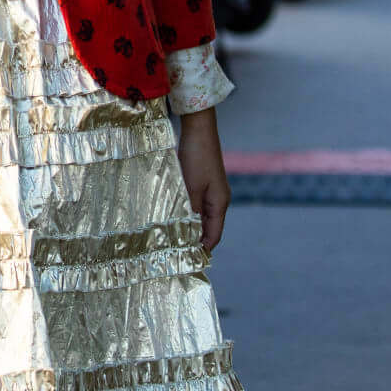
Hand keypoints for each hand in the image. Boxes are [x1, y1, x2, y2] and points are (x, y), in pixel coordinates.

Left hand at [176, 107, 229, 253]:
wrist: (198, 129)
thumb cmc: (196, 157)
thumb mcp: (190, 187)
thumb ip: (189, 211)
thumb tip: (186, 234)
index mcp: (220, 204)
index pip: (213, 236)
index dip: (202, 250)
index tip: (186, 261)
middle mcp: (218, 200)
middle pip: (208, 229)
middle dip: (194, 241)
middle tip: (173, 253)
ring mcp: (211, 192)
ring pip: (200, 218)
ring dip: (188, 227)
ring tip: (170, 239)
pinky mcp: (202, 184)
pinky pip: (196, 206)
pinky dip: (186, 214)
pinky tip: (172, 217)